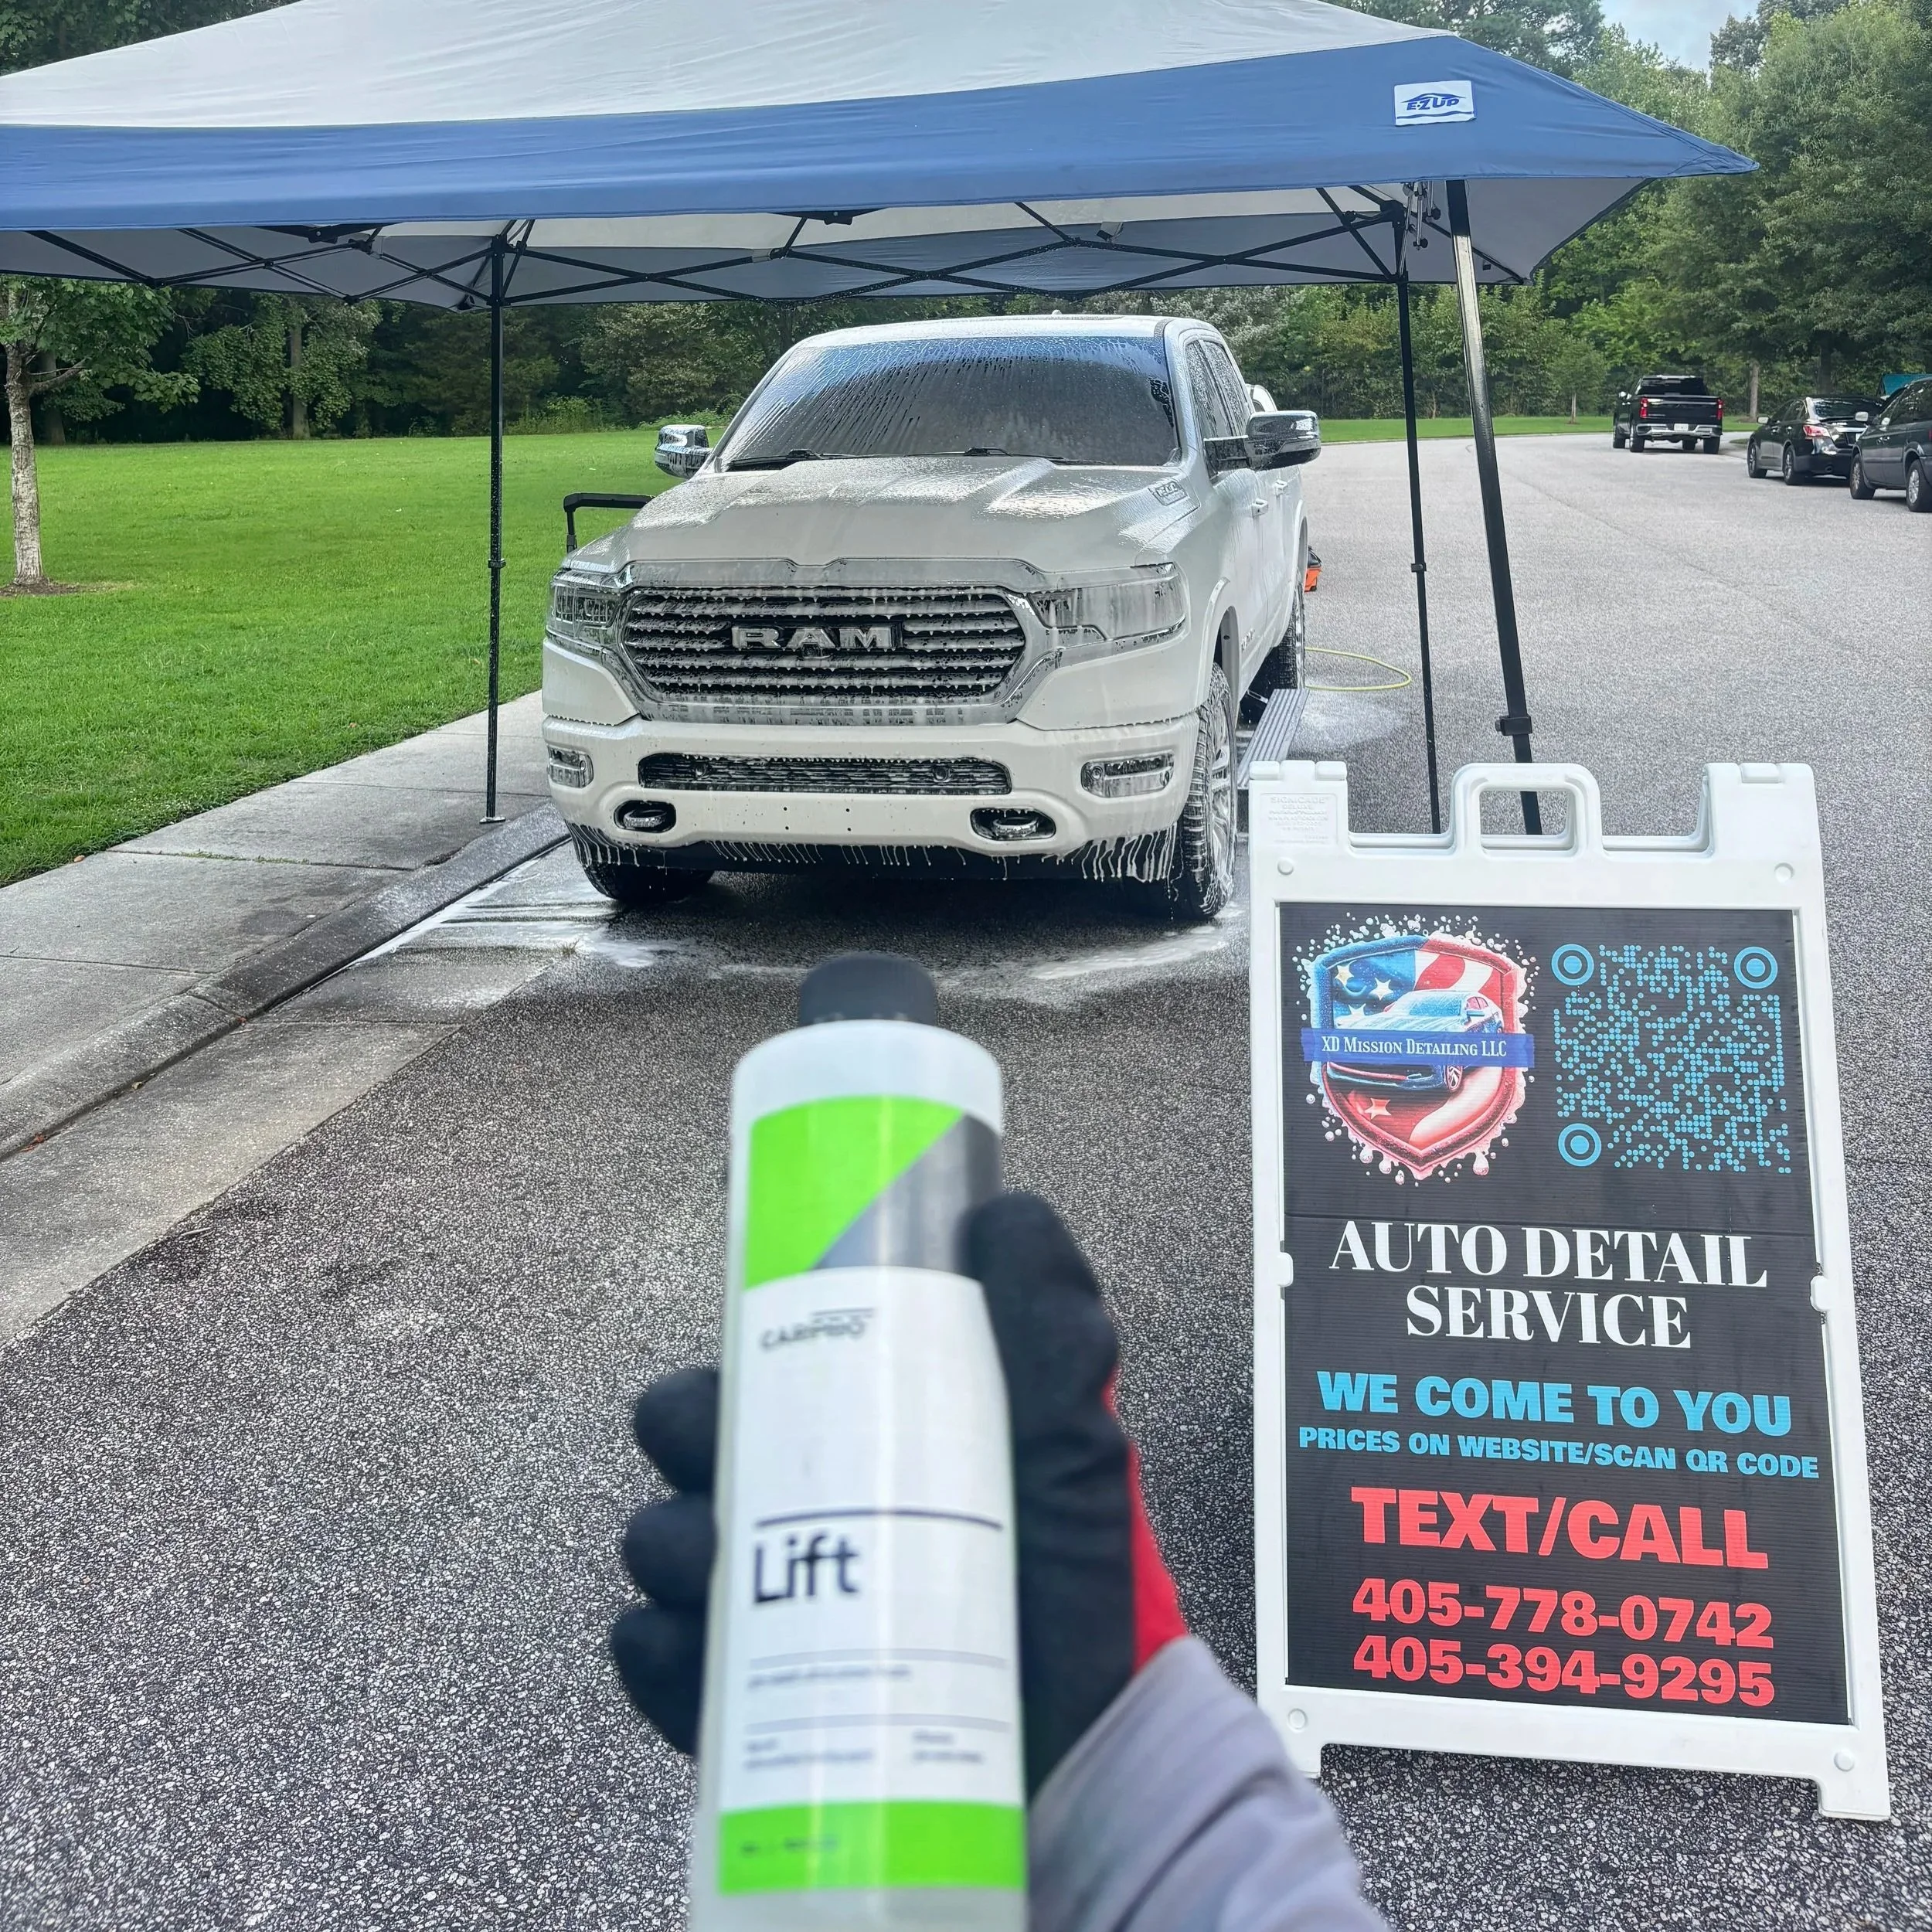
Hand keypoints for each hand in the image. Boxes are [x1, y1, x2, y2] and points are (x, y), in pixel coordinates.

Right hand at [610, 1192, 1185, 1792]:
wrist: (1080, 1769)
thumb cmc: (1076, 1595)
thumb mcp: (1075, 1448)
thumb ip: (1053, 1329)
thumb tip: (1004, 1211)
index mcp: (866, 1426)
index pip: (767, 1356)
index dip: (740, 1339)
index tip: (747, 1346)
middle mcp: (801, 1504)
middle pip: (690, 1437)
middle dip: (690, 1439)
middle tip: (726, 1462)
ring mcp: (760, 1605)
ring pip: (660, 1541)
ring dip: (673, 1547)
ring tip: (726, 1575)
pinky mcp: (735, 1704)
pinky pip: (654, 1660)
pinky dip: (659, 1653)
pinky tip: (695, 1653)